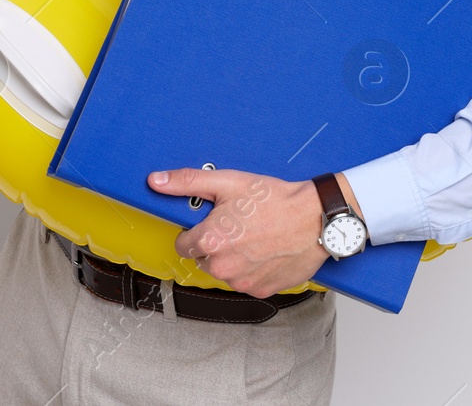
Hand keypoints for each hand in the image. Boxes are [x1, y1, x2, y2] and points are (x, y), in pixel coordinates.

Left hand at [147, 168, 343, 297]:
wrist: (315, 218)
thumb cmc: (274, 199)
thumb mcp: (227, 182)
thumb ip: (187, 182)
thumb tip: (157, 181)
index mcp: (208, 242)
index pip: (183, 244)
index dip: (197, 230)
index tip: (214, 222)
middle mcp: (222, 267)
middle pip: (203, 259)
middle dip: (215, 244)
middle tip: (238, 226)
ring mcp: (242, 282)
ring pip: (225, 271)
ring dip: (234, 258)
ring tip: (255, 237)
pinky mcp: (261, 291)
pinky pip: (247, 281)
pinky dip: (253, 269)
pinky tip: (265, 251)